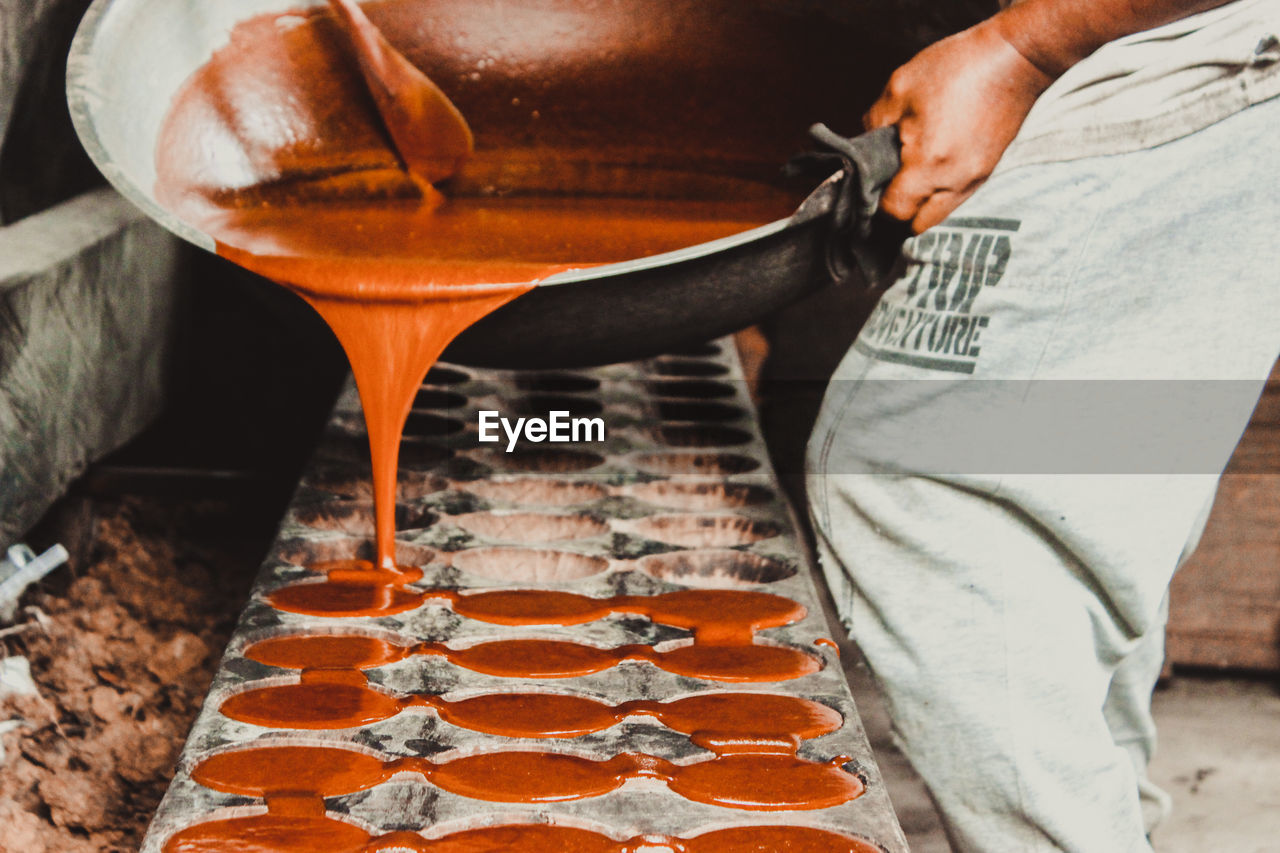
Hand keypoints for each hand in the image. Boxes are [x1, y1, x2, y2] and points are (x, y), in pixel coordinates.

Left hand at [865, 18, 1053, 232]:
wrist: (1015, 58)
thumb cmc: (958, 68)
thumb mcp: (899, 88)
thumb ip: (874, 124)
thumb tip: (866, 149)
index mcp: (929, 164)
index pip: (894, 211)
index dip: (875, 204)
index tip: (868, 188)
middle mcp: (955, 182)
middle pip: (918, 225)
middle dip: (898, 212)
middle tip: (885, 188)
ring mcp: (976, 180)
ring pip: (939, 215)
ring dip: (920, 205)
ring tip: (907, 178)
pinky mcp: (988, 172)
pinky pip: (956, 198)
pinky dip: (939, 194)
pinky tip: (930, 169)